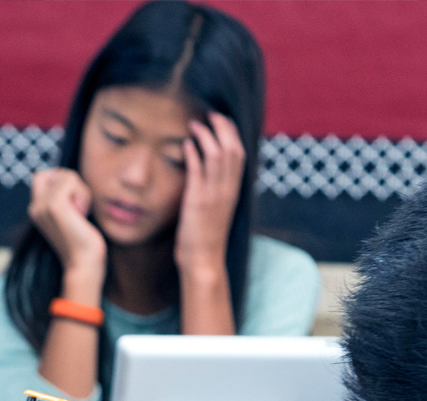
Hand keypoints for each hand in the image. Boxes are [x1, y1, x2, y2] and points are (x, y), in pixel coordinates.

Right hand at [28, 168, 106, 292]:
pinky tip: (81, 214)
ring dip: (81, 191)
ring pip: (66, 175)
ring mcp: (42, 205)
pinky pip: (71, 179)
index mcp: (35, 211)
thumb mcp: (69, 217)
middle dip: (73, 185)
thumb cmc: (82, 243)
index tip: (71, 203)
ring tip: (80, 214)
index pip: (41, 176)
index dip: (60, 180)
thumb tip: (67, 177)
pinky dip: (83, 193)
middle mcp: (35, 207)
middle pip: (56, 172)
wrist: (82, 263)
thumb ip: (63, 199)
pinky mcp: (54, 204)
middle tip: (78, 210)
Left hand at [174, 112, 244, 280]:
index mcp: (234, 190)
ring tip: (194, 124)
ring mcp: (214, 195)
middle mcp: (228, 189)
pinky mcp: (198, 201)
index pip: (239, 152)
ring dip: (206, 135)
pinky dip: (194, 153)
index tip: (221, 120)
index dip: (231, 133)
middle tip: (209, 114)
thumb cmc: (207, 238)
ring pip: (217, 155)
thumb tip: (213, 174)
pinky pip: (198, 171)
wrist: (204, 261)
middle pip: (232, 147)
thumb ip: (219, 190)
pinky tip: (187, 143)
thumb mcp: (218, 209)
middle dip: (222, 127)